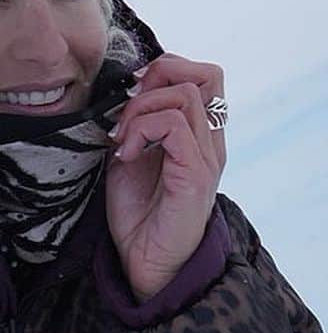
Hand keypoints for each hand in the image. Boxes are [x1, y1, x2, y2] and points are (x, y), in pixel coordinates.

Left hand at [104, 53, 226, 302]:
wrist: (145, 262)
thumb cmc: (138, 211)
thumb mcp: (130, 154)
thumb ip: (135, 123)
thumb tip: (123, 89)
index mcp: (198, 134)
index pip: (203, 76)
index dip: (165, 70)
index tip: (130, 94)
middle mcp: (210, 142)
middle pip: (206, 74)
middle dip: (156, 79)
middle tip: (127, 112)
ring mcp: (207, 158)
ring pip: (185, 95)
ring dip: (141, 109)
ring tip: (122, 140)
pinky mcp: (195, 175)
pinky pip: (174, 126)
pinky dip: (141, 130)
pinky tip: (125, 155)